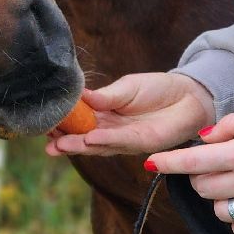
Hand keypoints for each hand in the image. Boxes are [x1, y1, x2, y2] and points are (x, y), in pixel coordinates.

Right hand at [44, 73, 214, 157]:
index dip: (63, 124)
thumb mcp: (126, 87)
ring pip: (98, 144)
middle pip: (84, 137)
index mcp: (105, 113)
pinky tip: (89, 139)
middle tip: (46, 143)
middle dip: (65, 141)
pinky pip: (119, 142)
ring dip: (79, 145)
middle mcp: (111, 129)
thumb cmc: (157, 89)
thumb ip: (104, 96)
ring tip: (59, 144)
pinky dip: (103, 141)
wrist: (189, 95)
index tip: (44, 124)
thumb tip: (79, 95)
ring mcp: (125, 138)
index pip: (79, 121)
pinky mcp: (141, 143)